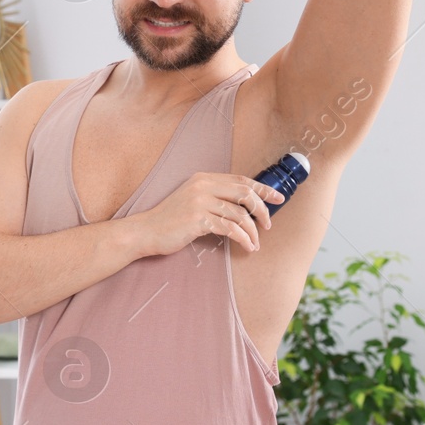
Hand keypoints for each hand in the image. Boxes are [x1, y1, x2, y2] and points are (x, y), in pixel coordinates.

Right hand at [132, 172, 286, 255]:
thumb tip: (244, 206)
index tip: (278, 198)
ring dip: (252, 231)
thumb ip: (214, 197)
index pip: (241, 180)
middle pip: (244, 194)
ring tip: (255, 243)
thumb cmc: (171, 220)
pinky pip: (230, 229)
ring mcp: (200, 202)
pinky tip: (246, 246)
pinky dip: (243, 238)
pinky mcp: (197, 220)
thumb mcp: (192, 200)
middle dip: (262, 210)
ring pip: (239, 215)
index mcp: (203, 178)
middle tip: (268, 225)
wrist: (146, 231)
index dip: (263, 188)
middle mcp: (202, 186)